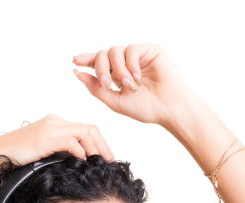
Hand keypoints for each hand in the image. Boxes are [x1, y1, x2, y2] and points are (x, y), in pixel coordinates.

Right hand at [0, 114, 114, 165]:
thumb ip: (58, 152)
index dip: (99, 142)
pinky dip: (81, 152)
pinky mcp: (46, 137)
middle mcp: (55, 121)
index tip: (105, 157)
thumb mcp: (41, 152)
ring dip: (96, 148)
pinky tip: (83, 162)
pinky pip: (71, 142)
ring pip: (85, 132)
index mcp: (55, 123)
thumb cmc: (15, 156)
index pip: (85, 129)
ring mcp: (51, 128)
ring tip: (101, 162)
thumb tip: (76, 163)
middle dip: (103, 145)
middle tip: (110, 161)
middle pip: (90, 128)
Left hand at [72, 44, 196, 125]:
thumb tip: (78, 73)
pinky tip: (137, 78)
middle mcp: (126, 64)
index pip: (99, 62)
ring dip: (117, 69)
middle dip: (100, 68)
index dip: (86, 59)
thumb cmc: (146, 108)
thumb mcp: (115, 101)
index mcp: (117, 75)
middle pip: (103, 54)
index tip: (75, 61)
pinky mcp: (149, 50)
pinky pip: (131, 49)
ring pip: (115, 51)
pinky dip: (130, 65)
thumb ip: (96, 88)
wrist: (169, 110)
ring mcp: (137, 56)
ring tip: (128, 85)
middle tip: (106, 83)